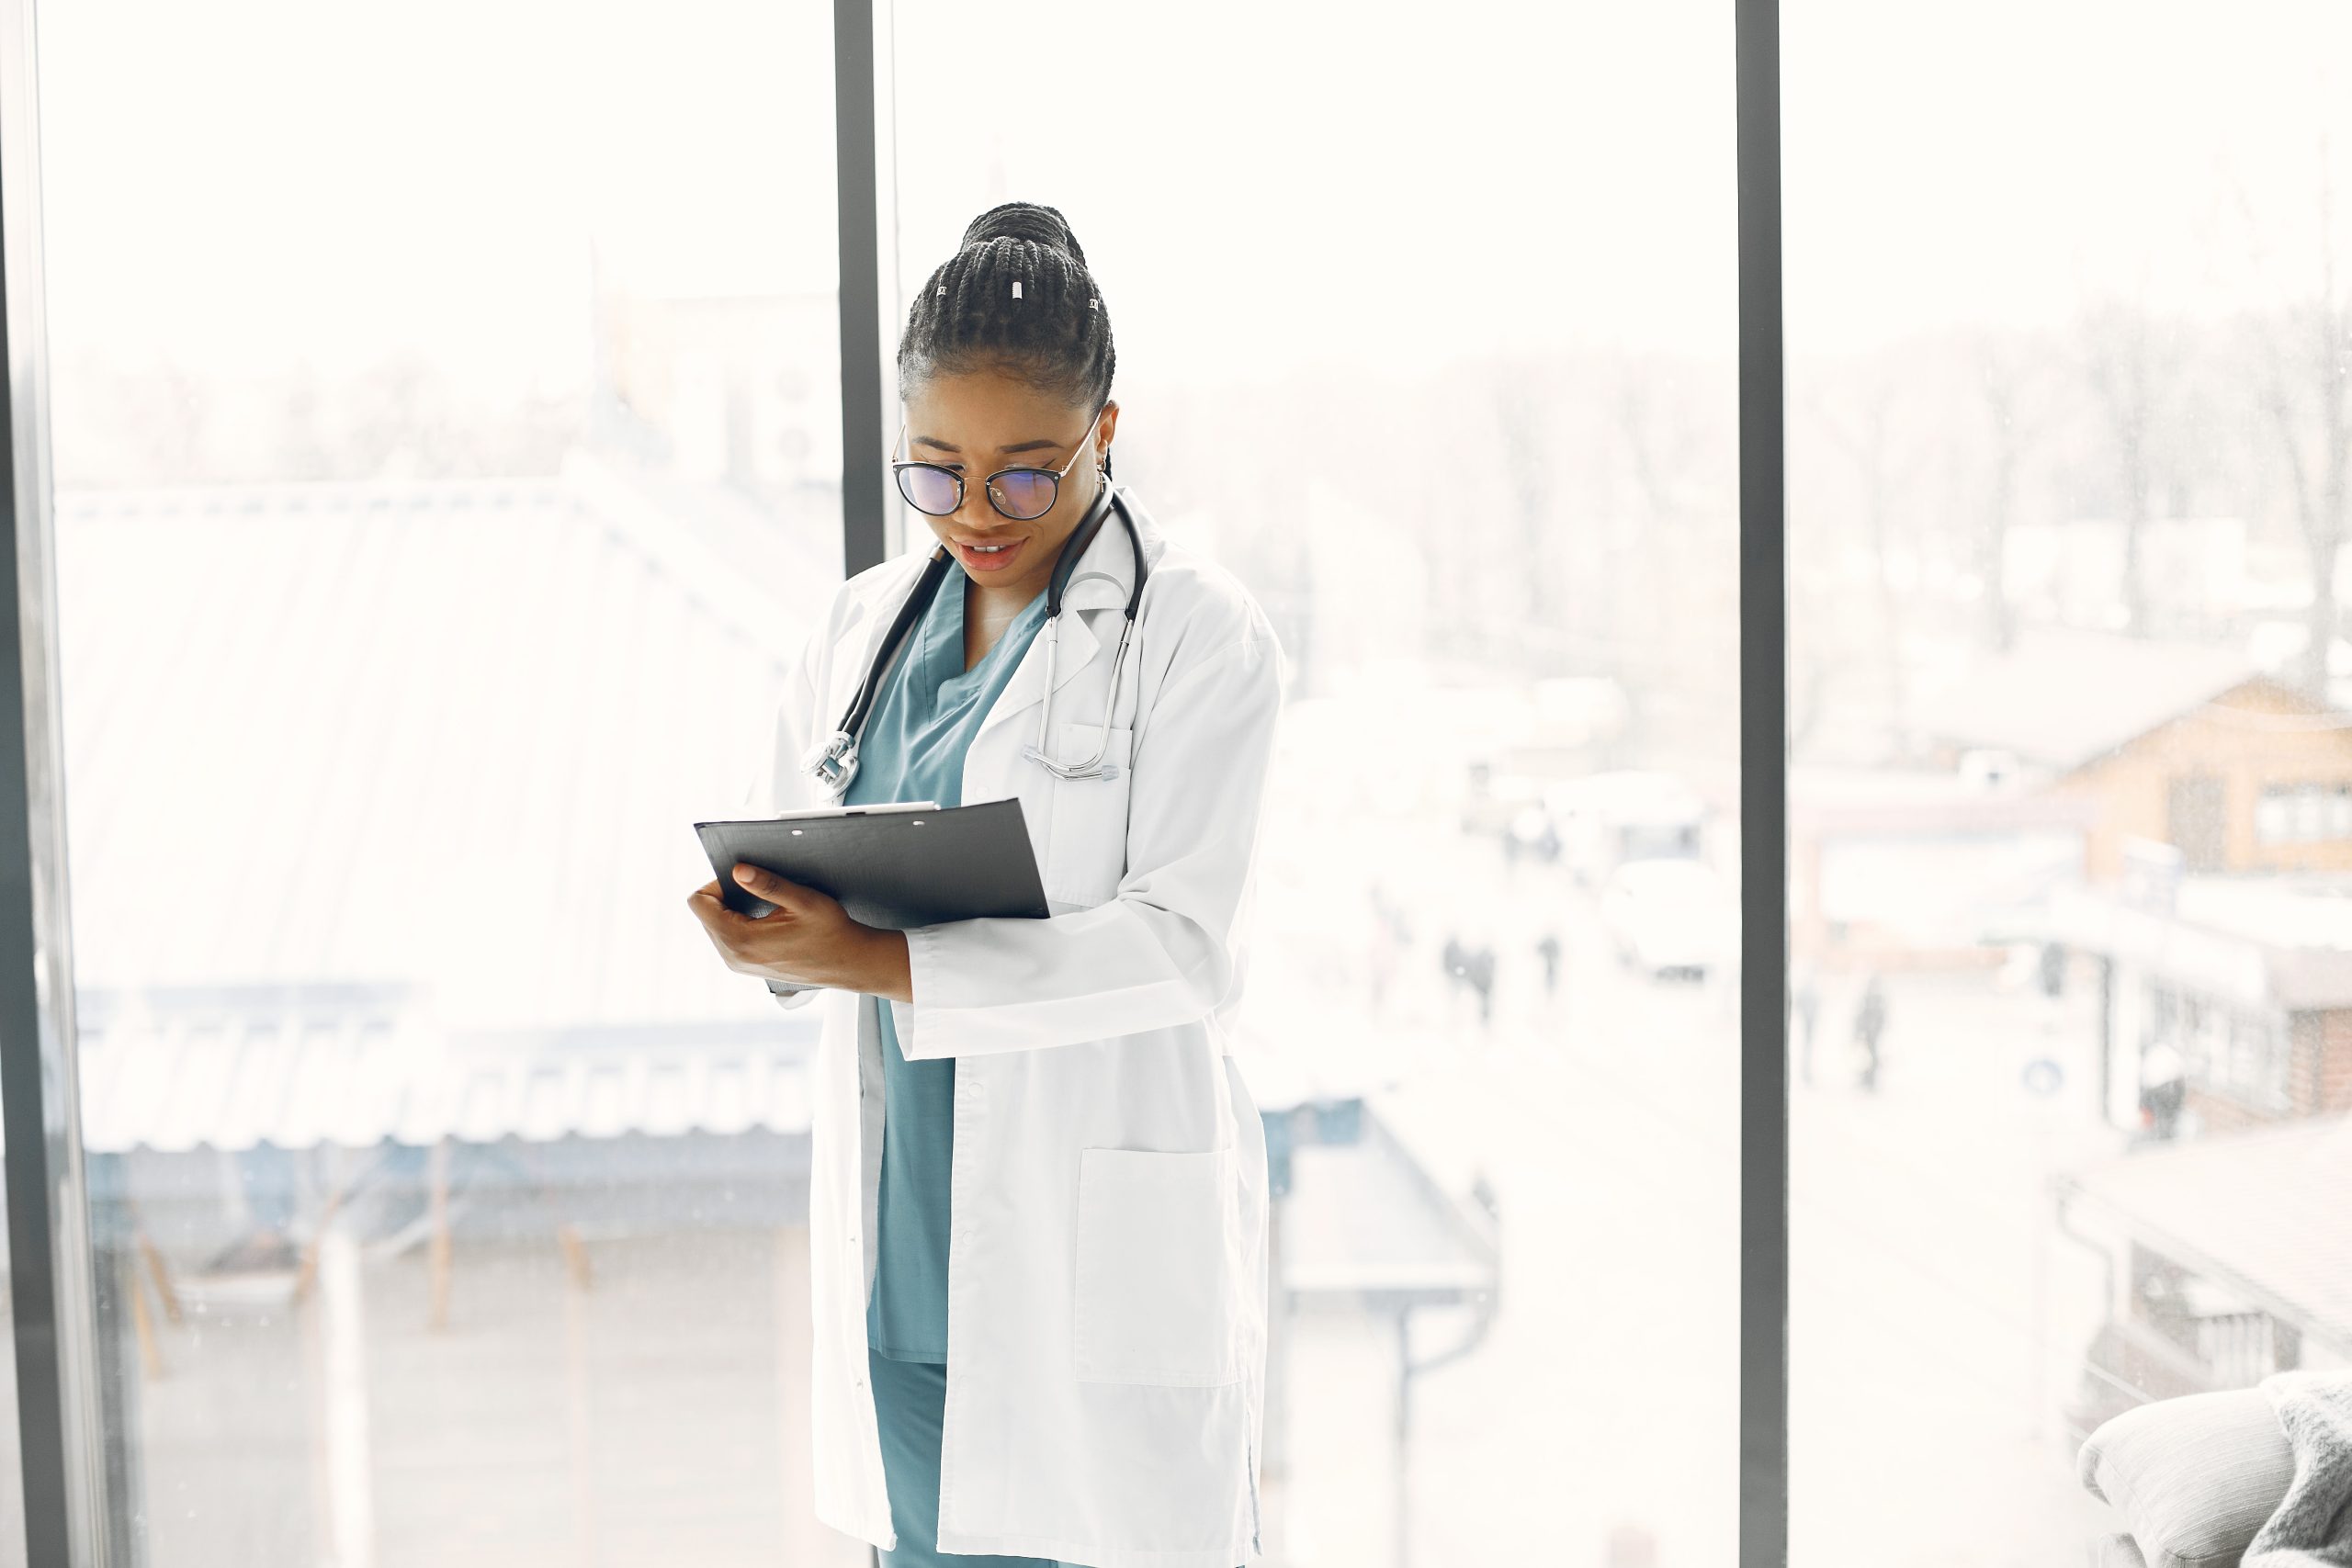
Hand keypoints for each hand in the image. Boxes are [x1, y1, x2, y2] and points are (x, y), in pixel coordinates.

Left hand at [685, 864, 910, 999]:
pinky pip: (728, 938)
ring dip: (733, 910)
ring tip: (765, 906)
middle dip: (725, 897)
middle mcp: (734, 957)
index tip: (742, 879)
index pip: (700, 904)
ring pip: (715, 926)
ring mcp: (739, 964)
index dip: (716, 884)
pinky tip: (767, 920)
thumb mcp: (804, 901)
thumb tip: (739, 871)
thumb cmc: (831, 933)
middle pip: (705, 915)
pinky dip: (740, 924)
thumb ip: (768, 884)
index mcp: (741, 940)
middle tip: (758, 889)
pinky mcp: (747, 966)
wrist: (848, 963)